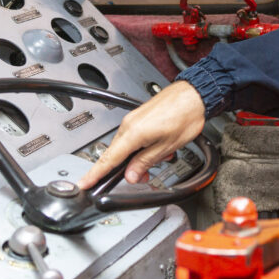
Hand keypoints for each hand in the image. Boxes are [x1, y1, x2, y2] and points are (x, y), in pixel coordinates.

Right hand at [77, 80, 205, 188]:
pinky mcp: (140, 117)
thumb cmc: (185, 116)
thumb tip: (131, 175)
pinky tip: (159, 148)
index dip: (95, 174)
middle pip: (118, 154)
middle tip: (143, 176)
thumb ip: (145, 162)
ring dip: (139, 157)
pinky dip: (143, 146)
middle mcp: (129, 124)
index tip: (84, 183)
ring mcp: (133, 119)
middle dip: (128, 169)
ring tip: (160, 158)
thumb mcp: (166, 146)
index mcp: (133, 133)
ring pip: (128, 146)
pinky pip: (134, 137)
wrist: (194, 94)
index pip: (109, 159)